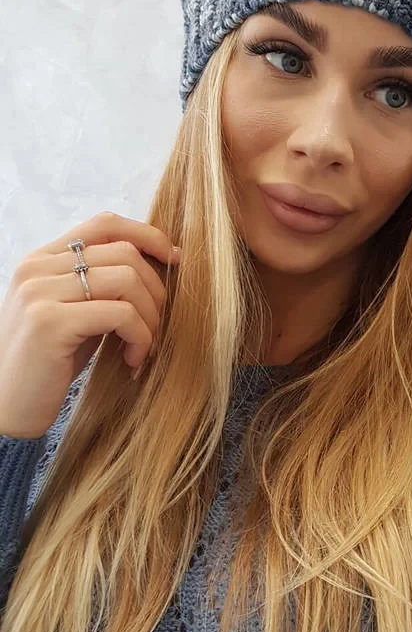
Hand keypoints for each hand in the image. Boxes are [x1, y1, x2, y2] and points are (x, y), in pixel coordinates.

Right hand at [0, 211, 180, 438]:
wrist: (6, 408)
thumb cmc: (48, 364)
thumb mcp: (76, 313)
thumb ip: (102, 286)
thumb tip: (160, 267)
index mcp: (42, 259)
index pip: (104, 224)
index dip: (148, 235)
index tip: (174, 259)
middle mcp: (38, 268)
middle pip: (124, 252)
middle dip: (156, 289)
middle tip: (156, 325)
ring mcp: (41, 293)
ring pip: (127, 279)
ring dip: (150, 317)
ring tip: (144, 346)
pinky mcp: (51, 323)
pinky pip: (121, 314)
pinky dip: (140, 337)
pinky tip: (133, 359)